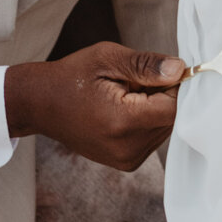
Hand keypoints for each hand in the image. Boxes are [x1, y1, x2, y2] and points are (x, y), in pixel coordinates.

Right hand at [4, 43, 185, 171]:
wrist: (41, 104)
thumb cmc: (73, 76)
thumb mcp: (108, 58)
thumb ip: (146, 65)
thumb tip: (179, 69)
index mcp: (122, 121)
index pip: (173, 107)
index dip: (173, 86)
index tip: (158, 71)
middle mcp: (127, 148)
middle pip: (171, 119)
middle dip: (162, 96)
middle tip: (134, 82)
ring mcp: (127, 160)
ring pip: (165, 129)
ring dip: (154, 109)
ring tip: (125, 97)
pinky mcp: (127, 163)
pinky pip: (153, 139)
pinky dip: (147, 122)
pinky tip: (123, 111)